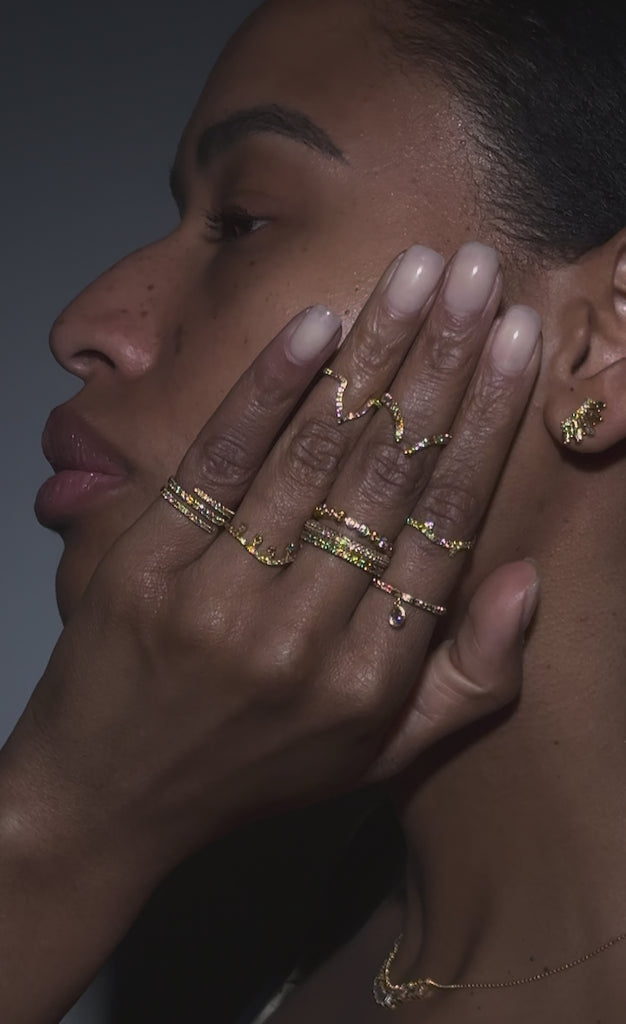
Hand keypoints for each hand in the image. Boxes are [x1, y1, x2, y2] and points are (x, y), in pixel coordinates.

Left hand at [0, 241, 540, 1020]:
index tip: (518, 343)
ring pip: (314, 452)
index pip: (445, 528)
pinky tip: (317, 323)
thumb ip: (469, 680)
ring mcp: (219, 602)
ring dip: (374, 350)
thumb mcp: (378, 755)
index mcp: (371, 682)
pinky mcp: (147, 569)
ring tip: (419, 272)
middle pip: (390, 474)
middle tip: (483, 272)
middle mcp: (305, 641)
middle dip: (444, 360)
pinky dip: (268, 388)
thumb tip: (527, 578)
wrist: (108, 800)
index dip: (487, 426)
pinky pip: (220, 462)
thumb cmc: (257, 768)